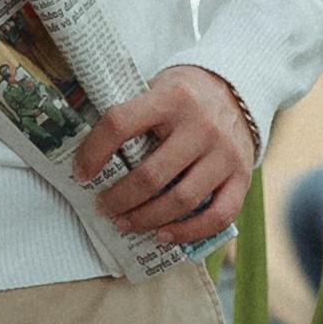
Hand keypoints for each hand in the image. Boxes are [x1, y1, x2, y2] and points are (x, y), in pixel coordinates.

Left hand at [78, 61, 259, 245]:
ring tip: (125, 224)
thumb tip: (86, 152)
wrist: (235, 91)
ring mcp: (225, 153)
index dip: (94, 152)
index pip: (121, 123)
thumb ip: (131, 113)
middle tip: (103, 208)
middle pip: (151, 175)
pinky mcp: (242, 177)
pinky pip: (217, 216)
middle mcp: (201, 126)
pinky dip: (188, 232)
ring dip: (147, 219)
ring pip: (182, 201)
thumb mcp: (156, 88)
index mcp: (171, 97)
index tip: (80, 174)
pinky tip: (163, 234)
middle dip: (119, 199)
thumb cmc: (183, 96)